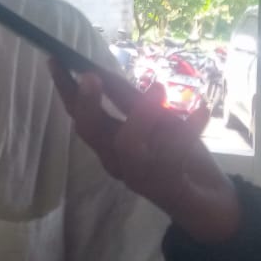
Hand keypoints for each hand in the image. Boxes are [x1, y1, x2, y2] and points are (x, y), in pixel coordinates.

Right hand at [48, 59, 240, 243]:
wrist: (205, 201)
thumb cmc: (173, 153)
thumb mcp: (151, 118)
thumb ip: (126, 98)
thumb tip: (99, 69)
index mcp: (108, 141)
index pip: (78, 113)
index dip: (65, 88)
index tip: (55, 59)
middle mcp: (115, 159)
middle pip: (92, 133)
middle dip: (88, 103)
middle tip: (92, 75)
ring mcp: (139, 175)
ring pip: (127, 147)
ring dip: (141, 115)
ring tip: (158, 88)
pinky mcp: (167, 186)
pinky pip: (174, 156)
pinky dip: (188, 129)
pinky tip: (201, 108)